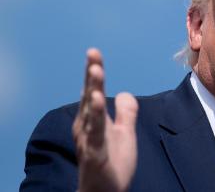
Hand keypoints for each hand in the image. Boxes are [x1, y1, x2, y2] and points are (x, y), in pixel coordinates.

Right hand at [72, 48, 138, 191]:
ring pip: (91, 111)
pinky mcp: (95, 153)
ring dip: (94, 89)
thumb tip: (126, 93)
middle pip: (90, 95)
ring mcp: (89, 139)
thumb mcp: (125, 133)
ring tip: (96, 70)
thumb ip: (126, 113)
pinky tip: (99, 101)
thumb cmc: (112, 162)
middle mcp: (86, 126)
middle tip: (93, 53)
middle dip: (92, 74)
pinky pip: (96, 132)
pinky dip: (96, 117)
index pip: (94, 91)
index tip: (94, 52)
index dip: (94, 72)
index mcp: (93, 119)